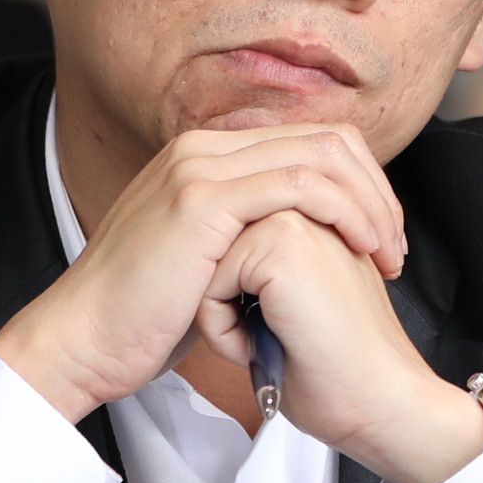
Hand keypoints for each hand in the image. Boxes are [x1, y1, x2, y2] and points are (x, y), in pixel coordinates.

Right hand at [0, 125, 482, 482]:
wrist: (86, 340)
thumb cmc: (148, 316)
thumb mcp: (212, 261)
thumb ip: (252, 233)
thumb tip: (308, 236)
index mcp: (208, 156)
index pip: (313, 144)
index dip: (363, 186)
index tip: (383, 239)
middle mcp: (203, 149)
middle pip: (327, 141)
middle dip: (378, 193)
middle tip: (396, 249)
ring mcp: (199, 168)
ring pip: (321, 158)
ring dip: (370, 206)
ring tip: (386, 255)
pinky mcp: (201, 200)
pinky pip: (299, 186)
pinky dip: (343, 213)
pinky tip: (359, 248)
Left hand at [206, 208, 482, 482]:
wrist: (383, 399)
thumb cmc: (349, 368)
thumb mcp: (310, 300)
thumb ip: (276, 268)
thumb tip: (215, 266)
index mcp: (321, 219)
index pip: (235, 247)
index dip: (247, 301)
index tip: (295, 328)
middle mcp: (310, 211)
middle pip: (218, 255)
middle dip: (234, 304)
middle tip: (287, 336)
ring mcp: (295, 223)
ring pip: (210, 268)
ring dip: (228, 317)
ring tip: (278, 339)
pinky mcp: (278, 248)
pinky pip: (209, 288)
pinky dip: (225, 332)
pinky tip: (269, 344)